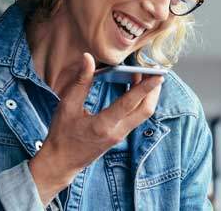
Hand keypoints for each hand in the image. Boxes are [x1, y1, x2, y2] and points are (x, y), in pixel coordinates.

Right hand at [29, 53, 163, 204]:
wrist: (62, 162)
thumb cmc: (62, 134)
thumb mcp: (67, 105)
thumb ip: (81, 81)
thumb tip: (88, 58)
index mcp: (103, 125)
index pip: (130, 103)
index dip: (145, 87)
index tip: (158, 75)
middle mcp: (117, 132)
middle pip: (146, 110)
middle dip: (154, 90)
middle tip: (155, 71)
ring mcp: (120, 135)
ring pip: (143, 114)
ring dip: (148, 95)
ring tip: (145, 76)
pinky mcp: (119, 136)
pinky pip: (136, 117)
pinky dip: (139, 101)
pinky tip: (134, 89)